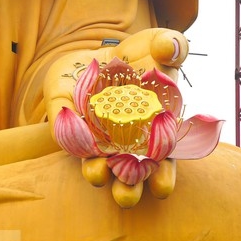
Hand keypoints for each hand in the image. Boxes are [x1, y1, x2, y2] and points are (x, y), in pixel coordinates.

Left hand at [43, 28, 188, 206]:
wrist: (96, 52)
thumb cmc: (137, 56)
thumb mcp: (157, 43)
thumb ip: (171, 45)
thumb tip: (169, 49)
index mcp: (156, 134)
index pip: (162, 163)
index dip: (163, 176)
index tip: (161, 187)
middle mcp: (127, 146)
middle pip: (130, 176)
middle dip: (129, 189)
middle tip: (126, 197)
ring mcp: (97, 139)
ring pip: (98, 165)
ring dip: (97, 173)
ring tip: (97, 174)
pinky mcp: (70, 128)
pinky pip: (69, 138)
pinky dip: (70, 139)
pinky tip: (73, 139)